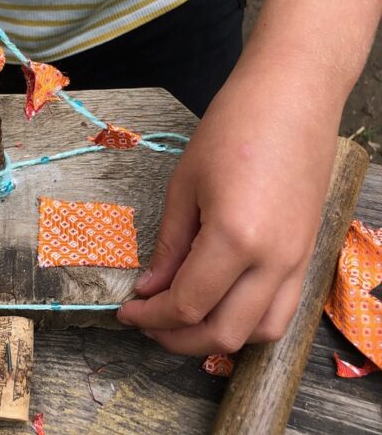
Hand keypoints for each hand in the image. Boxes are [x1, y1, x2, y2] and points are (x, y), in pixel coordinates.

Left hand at [117, 54, 342, 354]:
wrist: (294, 95)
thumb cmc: (234, 127)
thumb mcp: (185, 186)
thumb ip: (169, 247)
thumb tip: (151, 289)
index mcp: (236, 240)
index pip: (188, 305)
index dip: (152, 317)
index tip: (128, 312)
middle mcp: (274, 261)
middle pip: (224, 334)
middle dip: (178, 338)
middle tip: (148, 323)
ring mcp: (297, 261)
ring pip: (260, 333)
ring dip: (217, 338)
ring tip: (183, 319)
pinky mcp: (307, 254)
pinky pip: (281, 310)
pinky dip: (248, 321)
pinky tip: (219, 303)